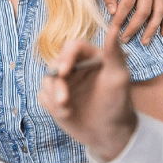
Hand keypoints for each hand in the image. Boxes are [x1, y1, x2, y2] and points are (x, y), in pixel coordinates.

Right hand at [38, 24, 136, 161]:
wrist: (109, 134)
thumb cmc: (118, 103)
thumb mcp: (119, 77)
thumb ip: (114, 53)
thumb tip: (115, 28)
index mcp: (89, 57)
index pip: (72, 47)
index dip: (65, 57)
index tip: (64, 72)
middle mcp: (74, 68)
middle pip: (55, 64)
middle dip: (57, 84)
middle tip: (63, 100)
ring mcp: (63, 83)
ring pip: (46, 81)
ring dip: (53, 96)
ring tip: (67, 110)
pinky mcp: (54, 98)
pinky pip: (43, 96)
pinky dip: (51, 105)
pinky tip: (67, 114)